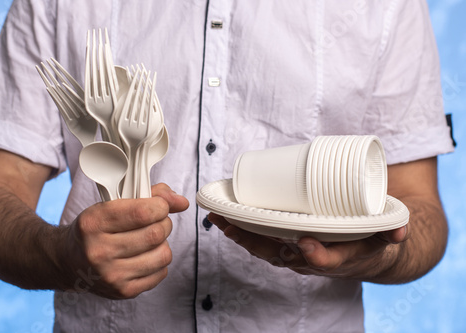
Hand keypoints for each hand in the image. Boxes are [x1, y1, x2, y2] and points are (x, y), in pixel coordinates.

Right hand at [61, 183, 188, 298]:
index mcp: (94, 223)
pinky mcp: (123, 291)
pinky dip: (159, 261)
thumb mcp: (111, 203)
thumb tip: (182, 202)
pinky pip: (161, 272)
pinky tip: (145, 255)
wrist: (69, 262)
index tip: (158, 206)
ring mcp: (111, 275)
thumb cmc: (95, 228)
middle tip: (156, 221)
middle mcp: (99, 251)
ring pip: (163, 254)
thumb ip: (149, 195)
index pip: (143, 212)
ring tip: (150, 239)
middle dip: (163, 223)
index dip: (160, 206)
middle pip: (156, 233)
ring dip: (163, 243)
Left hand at [209, 213, 408, 280]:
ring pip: (265, 249)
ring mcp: (297, 254)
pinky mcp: (288, 245)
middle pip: (281, 255)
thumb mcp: (385, 236)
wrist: (364, 253)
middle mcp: (312, 259)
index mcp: (338, 257)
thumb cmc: (371, 240)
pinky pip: (262, 242)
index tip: (306, 242)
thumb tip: (398, 231)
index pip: (325, 261)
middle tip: (233, 225)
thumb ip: (392, 231)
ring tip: (220, 219)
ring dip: (241, 236)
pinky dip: (243, 232)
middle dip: (255, 242)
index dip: (316, 255)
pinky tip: (226, 219)